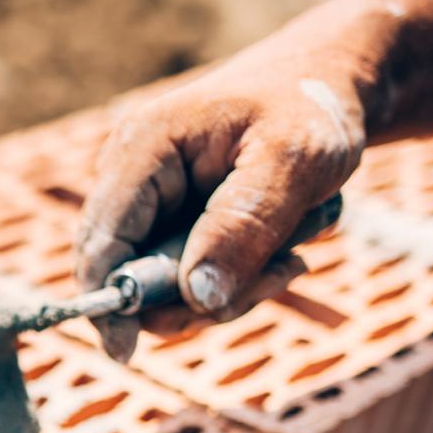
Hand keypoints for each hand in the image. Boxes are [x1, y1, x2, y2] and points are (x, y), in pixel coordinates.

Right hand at [76, 55, 365, 359]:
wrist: (333, 79)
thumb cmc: (313, 104)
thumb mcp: (294, 161)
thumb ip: (243, 228)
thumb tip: (196, 299)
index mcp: (142, 148)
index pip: (100, 241)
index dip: (106, 301)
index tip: (128, 353)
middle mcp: (132, 176)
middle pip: (125, 272)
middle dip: (190, 300)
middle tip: (274, 281)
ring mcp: (152, 201)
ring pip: (161, 285)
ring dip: (225, 293)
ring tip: (291, 260)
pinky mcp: (176, 221)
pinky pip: (187, 277)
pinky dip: (233, 282)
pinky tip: (281, 255)